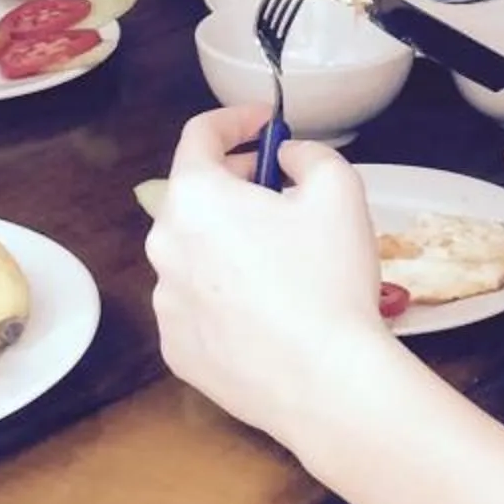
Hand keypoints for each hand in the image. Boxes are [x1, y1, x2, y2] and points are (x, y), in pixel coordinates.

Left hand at [145, 104, 396, 440]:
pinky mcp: (177, 351)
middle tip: (282, 193)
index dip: (236, 121)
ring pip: (195, 254)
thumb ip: (309, 154)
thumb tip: (287, 159)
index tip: (267, 126)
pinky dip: (224, 296)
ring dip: (229, 244)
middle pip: (195, 197)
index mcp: (195, 199)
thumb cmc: (330, 280)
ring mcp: (166, 304)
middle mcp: (164, 247)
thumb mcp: (340, 189)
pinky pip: (198, 305)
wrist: (326, 382)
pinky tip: (268, 312)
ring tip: (282, 262)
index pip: (199, 136)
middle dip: (237, 185)